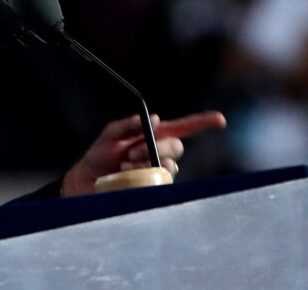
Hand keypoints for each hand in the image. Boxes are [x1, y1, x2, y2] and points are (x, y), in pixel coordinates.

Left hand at [61, 111, 226, 196]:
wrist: (87, 181)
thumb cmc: (100, 156)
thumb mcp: (111, 135)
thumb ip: (128, 125)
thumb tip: (154, 119)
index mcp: (152, 136)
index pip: (182, 128)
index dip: (201, 123)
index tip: (219, 120)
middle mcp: (160, 154)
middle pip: (176, 147)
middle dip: (156, 147)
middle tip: (132, 152)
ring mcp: (159, 172)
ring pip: (168, 165)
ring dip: (145, 163)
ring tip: (124, 165)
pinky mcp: (155, 188)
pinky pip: (159, 181)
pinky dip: (142, 176)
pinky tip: (126, 176)